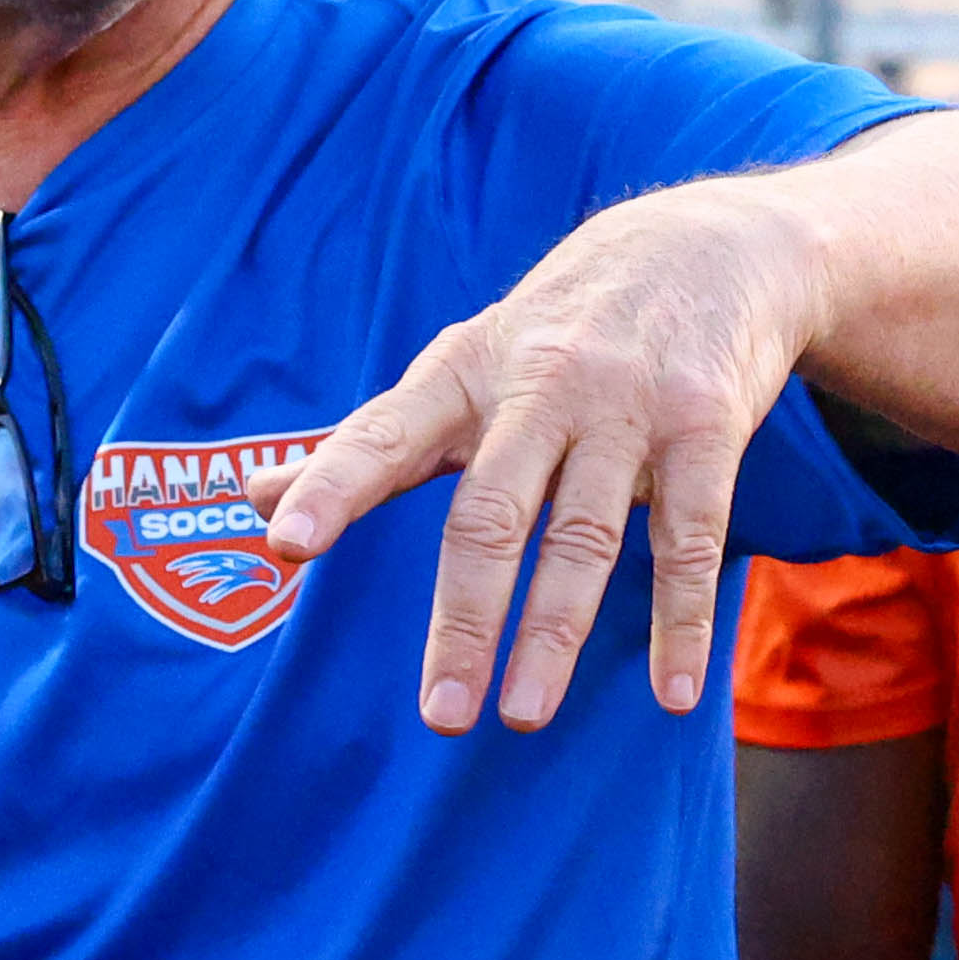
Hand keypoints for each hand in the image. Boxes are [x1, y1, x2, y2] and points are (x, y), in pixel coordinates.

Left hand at [251, 180, 823, 727]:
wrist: (706, 244)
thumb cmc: (555, 330)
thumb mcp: (456, 367)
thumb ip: (365, 442)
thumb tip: (252, 498)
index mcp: (460, 374)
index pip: (383, 435)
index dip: (332, 485)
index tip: (285, 544)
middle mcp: (539, 387)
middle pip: (489, 514)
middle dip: (463, 617)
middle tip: (441, 713)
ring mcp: (627, 408)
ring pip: (584, 536)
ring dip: (554, 633)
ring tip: (525, 715)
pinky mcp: (706, 427)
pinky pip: (691, 539)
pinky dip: (682, 622)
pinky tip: (672, 695)